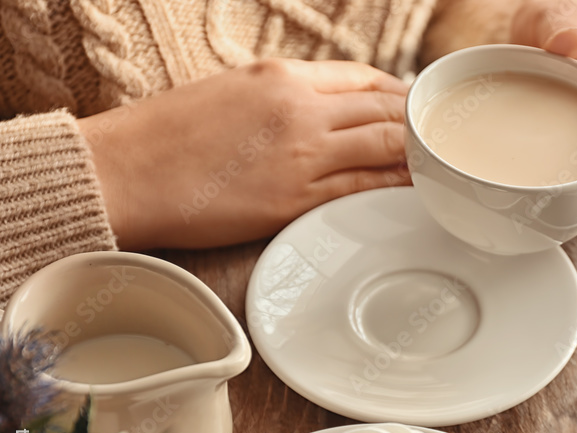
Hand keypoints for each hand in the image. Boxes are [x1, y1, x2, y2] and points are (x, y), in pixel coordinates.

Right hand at [78, 59, 410, 249]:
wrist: (125, 173)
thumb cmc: (167, 135)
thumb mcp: (230, 92)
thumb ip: (282, 98)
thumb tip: (323, 111)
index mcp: (281, 75)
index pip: (363, 77)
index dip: (397, 93)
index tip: (413, 108)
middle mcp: (300, 110)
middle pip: (384, 109)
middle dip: (419, 124)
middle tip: (439, 139)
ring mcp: (302, 155)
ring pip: (385, 146)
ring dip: (418, 154)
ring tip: (439, 164)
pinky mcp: (295, 200)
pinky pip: (363, 189)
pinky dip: (395, 186)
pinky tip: (415, 190)